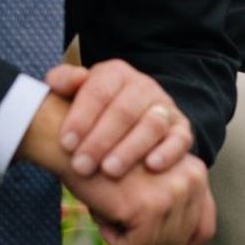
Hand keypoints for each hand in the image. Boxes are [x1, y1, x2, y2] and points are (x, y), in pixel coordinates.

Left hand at [45, 59, 193, 180]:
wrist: (124, 129)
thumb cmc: (92, 115)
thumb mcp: (73, 95)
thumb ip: (63, 82)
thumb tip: (64, 81)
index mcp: (115, 73)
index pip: (99, 90)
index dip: (81, 117)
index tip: (66, 143)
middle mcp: (143, 86)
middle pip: (124, 110)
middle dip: (100, 139)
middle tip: (82, 165)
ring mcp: (165, 108)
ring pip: (153, 124)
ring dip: (130, 148)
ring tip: (109, 170)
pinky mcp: (181, 130)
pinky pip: (180, 139)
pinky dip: (168, 152)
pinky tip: (151, 166)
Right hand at [68, 154, 216, 244]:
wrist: (74, 144)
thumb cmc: (105, 168)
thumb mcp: (145, 188)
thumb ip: (166, 219)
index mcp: (196, 172)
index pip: (204, 227)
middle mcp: (192, 180)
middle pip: (181, 240)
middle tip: (122, 233)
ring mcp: (173, 193)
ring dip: (129, 239)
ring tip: (109, 213)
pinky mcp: (149, 207)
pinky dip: (115, 240)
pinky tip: (102, 215)